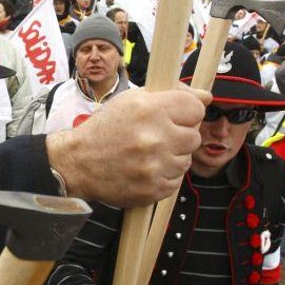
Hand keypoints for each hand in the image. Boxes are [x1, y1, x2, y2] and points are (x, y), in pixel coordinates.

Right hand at [46, 87, 207, 206]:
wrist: (78, 163)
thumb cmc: (106, 129)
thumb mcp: (133, 100)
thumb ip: (171, 95)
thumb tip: (206, 96)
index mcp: (150, 110)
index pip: (196, 108)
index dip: (187, 112)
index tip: (176, 116)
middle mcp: (155, 138)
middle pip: (194, 136)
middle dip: (179, 135)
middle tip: (156, 137)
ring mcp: (155, 167)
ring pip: (186, 159)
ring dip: (172, 157)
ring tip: (148, 154)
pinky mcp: (154, 189)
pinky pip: (176, 180)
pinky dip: (164, 175)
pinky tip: (145, 169)